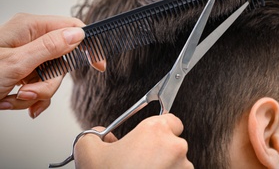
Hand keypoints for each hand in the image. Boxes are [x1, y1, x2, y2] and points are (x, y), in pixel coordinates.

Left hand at [0, 13, 86, 117]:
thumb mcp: (15, 63)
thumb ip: (50, 47)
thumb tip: (78, 35)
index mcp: (29, 27)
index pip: (72, 28)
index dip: (87, 46)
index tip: (98, 64)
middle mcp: (30, 38)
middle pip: (62, 59)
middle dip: (49, 82)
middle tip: (31, 91)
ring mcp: (27, 55)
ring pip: (52, 76)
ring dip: (37, 93)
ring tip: (16, 98)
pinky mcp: (24, 70)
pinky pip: (41, 85)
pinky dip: (32, 99)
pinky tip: (17, 101)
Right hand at [74, 114, 193, 168]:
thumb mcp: (87, 152)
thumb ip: (93, 135)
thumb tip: (100, 136)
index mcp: (156, 130)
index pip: (171, 120)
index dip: (159, 129)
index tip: (148, 139)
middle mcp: (175, 147)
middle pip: (173, 143)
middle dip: (158, 151)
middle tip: (138, 162)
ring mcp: (184, 168)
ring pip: (177, 163)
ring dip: (164, 167)